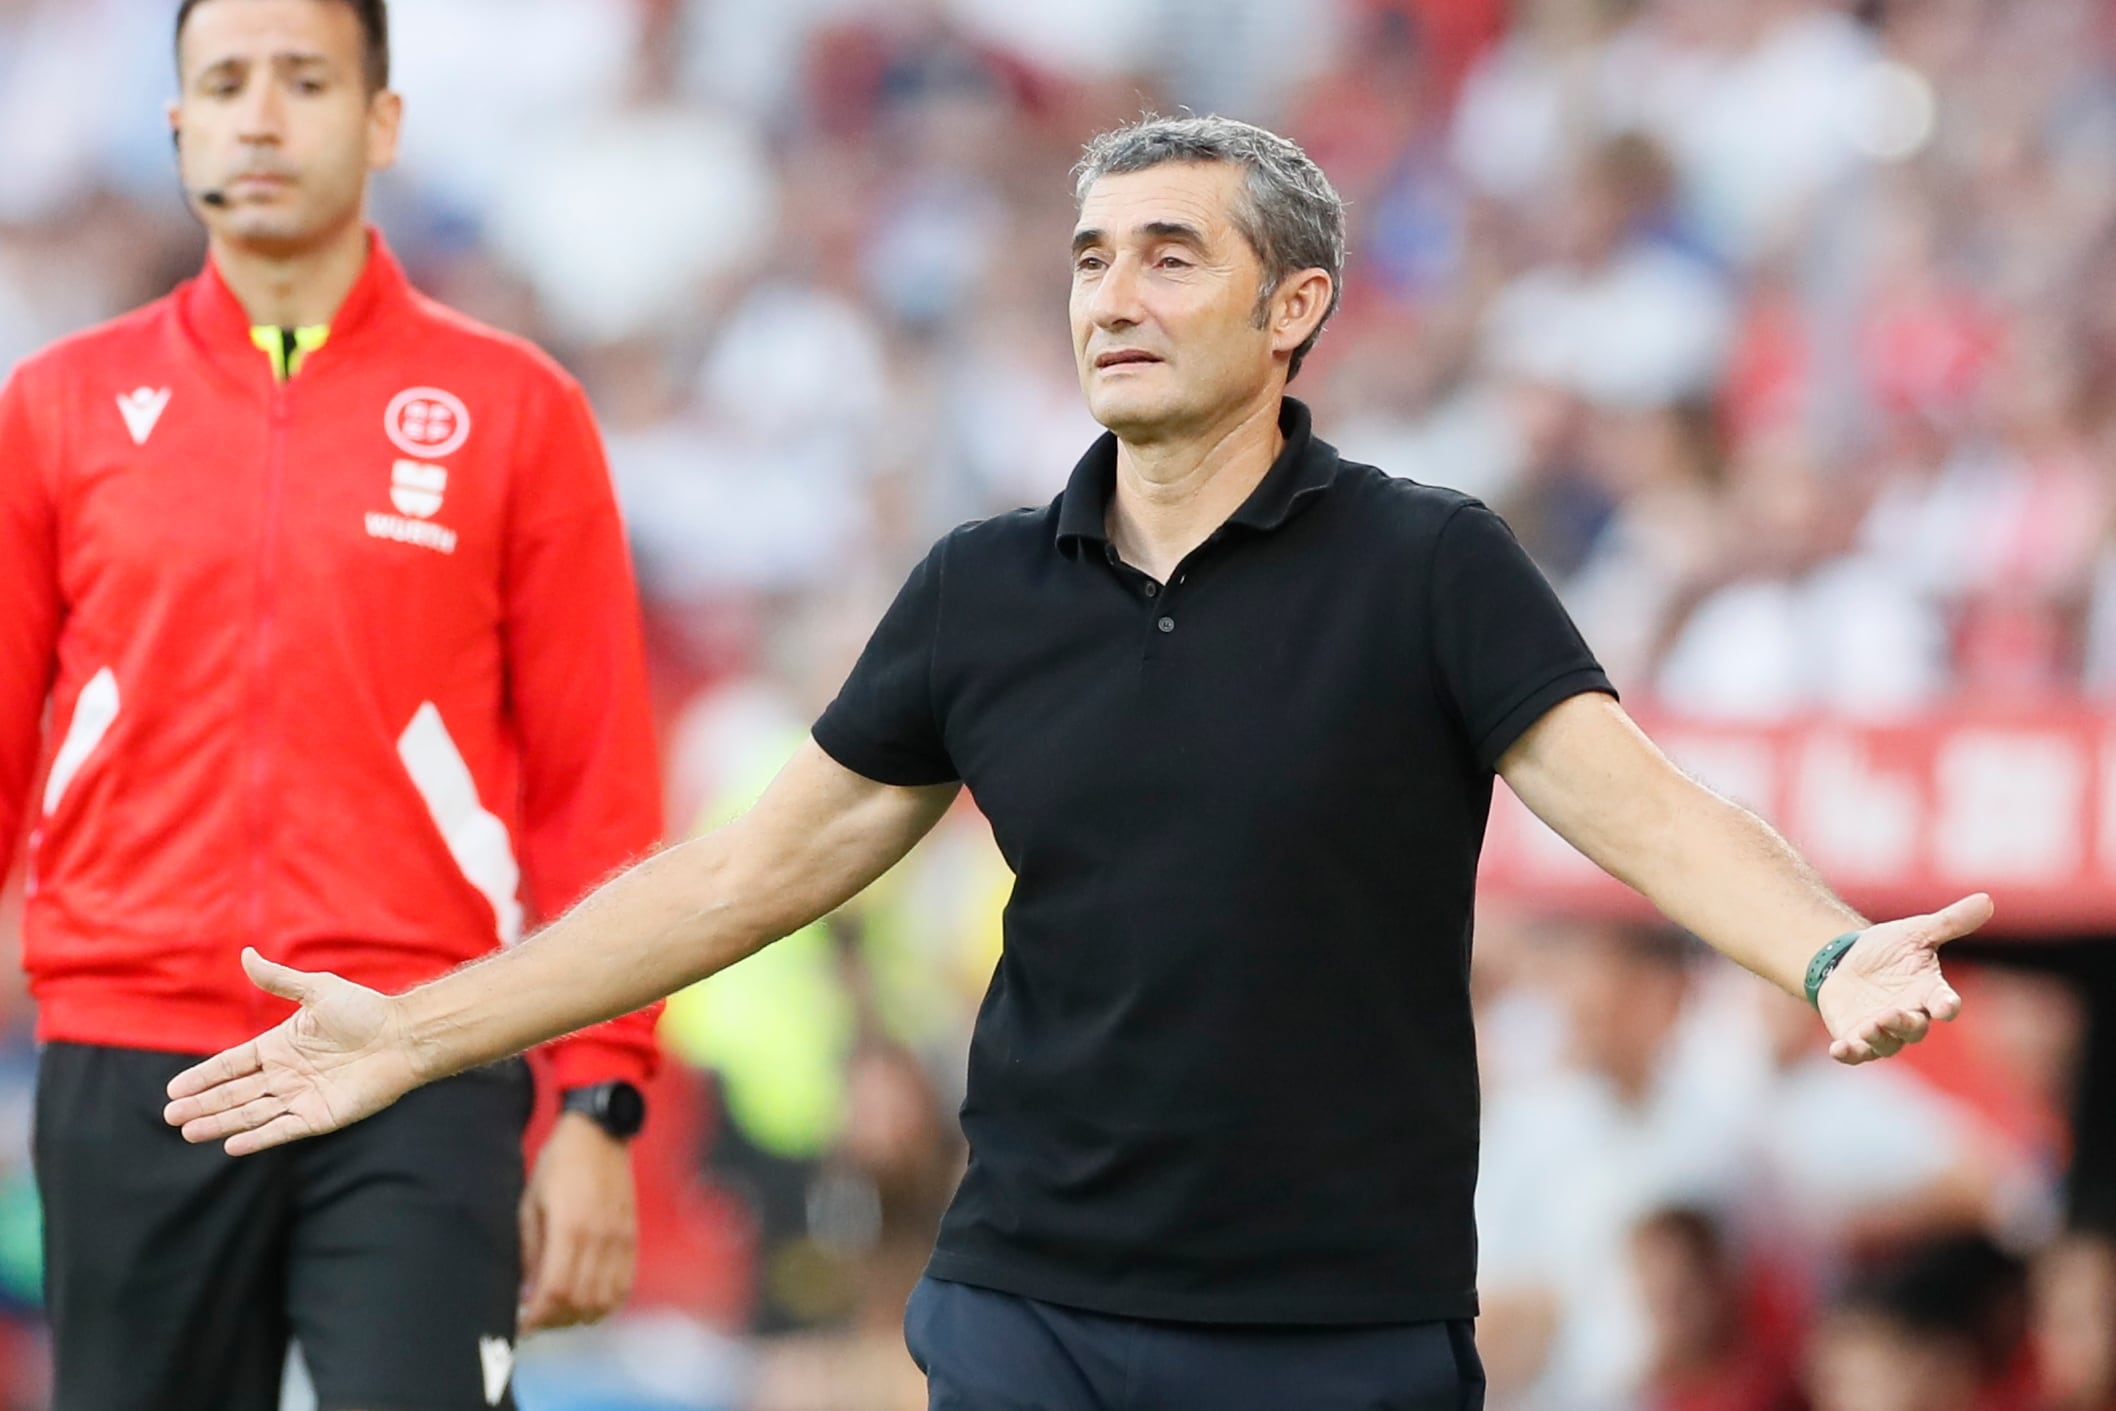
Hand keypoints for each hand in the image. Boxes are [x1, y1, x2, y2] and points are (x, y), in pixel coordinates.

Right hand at [162, 947, 422, 1154]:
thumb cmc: (365, 1011)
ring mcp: (301, 1097)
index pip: (232, 1064)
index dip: (204, 1077)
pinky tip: (231, 1144)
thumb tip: (245, 953)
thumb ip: (279, 979)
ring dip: (220, 1123)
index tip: (174, 1089)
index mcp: (280, 1046)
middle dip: (203, 1104)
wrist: (403, 1037)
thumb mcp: (318, 990)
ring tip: (187, 1131)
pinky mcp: (319, 1117)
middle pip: (235, 1092)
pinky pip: (282, 1130)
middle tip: (171, 1115)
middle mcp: (285, 1075)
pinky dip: (257, 1138)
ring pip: (251, 1113)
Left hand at [518, 1113, 637, 1331]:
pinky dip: (606, 1303)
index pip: (555, 1291)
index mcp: (570, 1227)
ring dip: (580, 1316)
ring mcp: (620, 1238)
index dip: (537, 1317)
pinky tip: (588, 1302)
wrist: (599, 1134)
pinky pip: (624, 1285)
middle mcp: (600, 1237)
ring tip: (560, 1313)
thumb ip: (530, 1251)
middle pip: (580, 1302)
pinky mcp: (631, 1237)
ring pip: (604, 1300)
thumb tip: (527, 1293)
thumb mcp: (530, 1204)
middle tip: (537, 1320)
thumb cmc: (558, 1165)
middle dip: (555, 1321)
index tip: (522, 1326)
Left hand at [1818, 893, 1991, 1064]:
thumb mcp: (1917, 931)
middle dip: (1904, 1024)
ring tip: (1868, 1027)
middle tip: (1891, 1015)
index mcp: (1928, 992)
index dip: (1946, 1006)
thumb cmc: (1887, 949)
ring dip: (1878, 1038)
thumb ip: (1950, 922)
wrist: (1845, 960)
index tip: (1947, 1007)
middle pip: (1914, 1028)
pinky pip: (1855, 1053)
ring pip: (1887, 1044)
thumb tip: (1986, 899)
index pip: (1944, 1003)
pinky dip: (1849, 1054)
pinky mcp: (1854, 1036)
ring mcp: (1882, 1030)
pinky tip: (1838, 1050)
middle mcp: (1909, 1015)